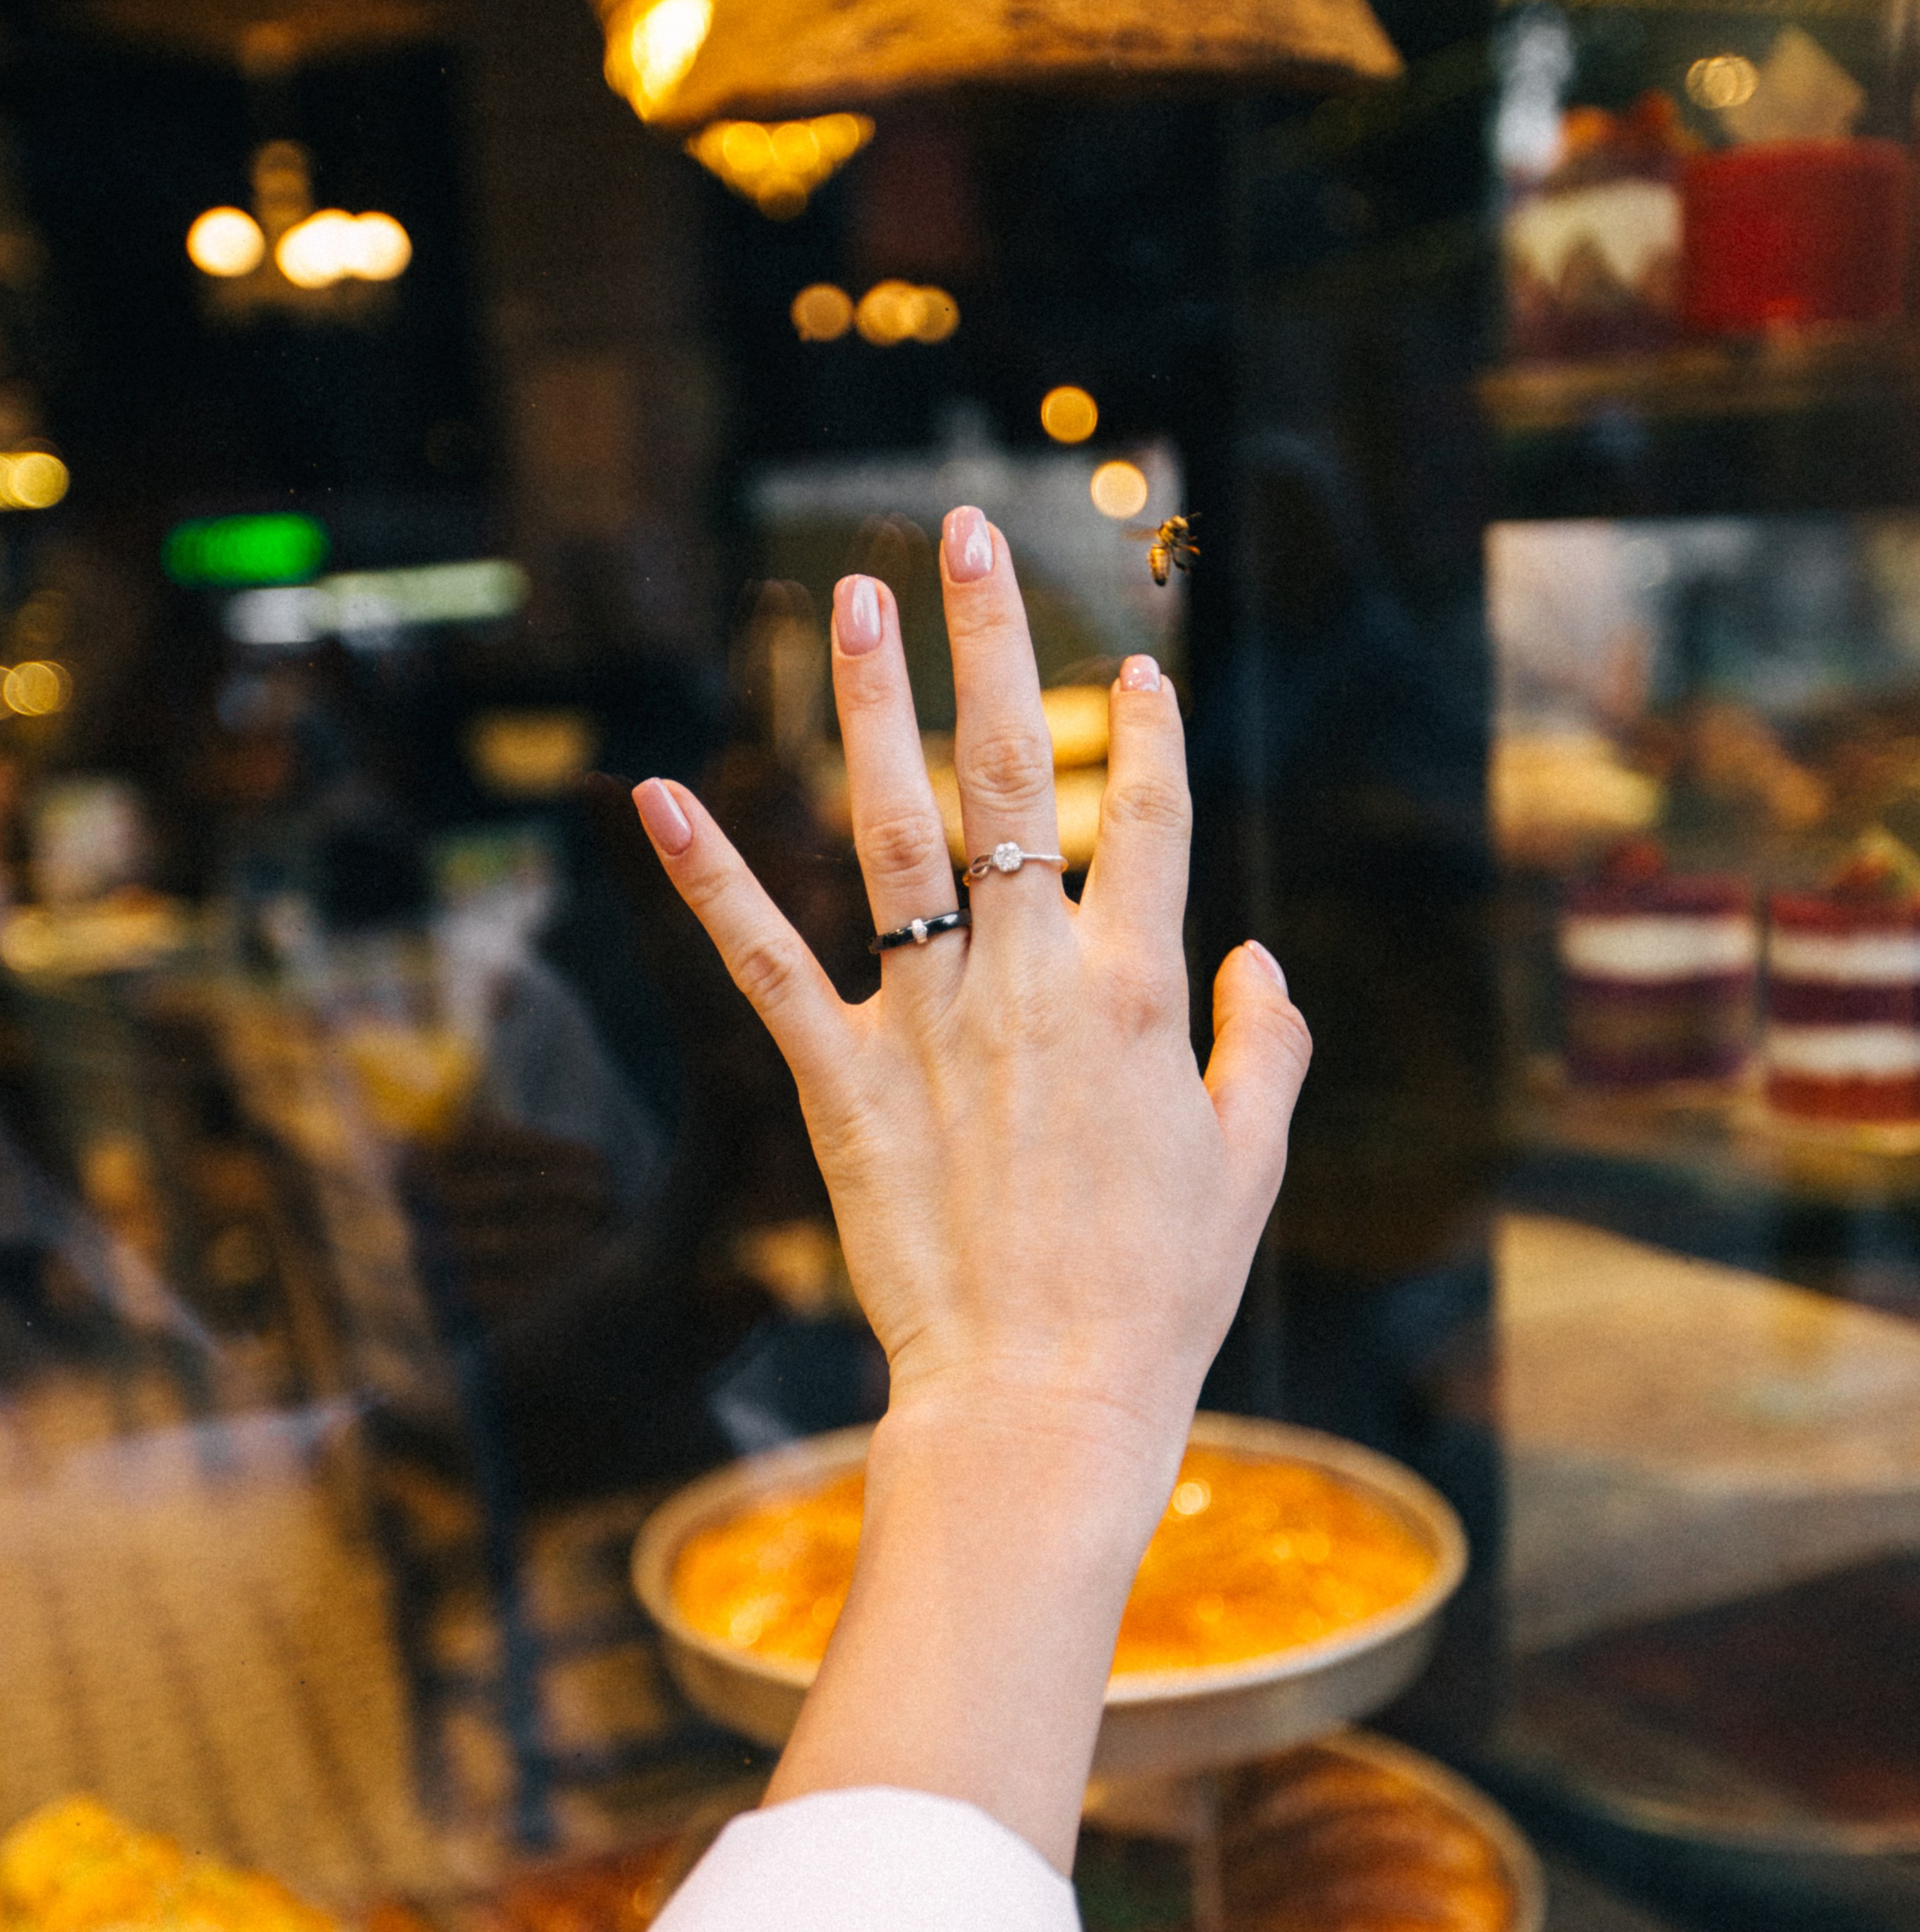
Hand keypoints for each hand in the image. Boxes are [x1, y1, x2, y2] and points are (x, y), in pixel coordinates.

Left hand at [633, 508, 1310, 1863]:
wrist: (1044, 1399)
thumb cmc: (1161, 1293)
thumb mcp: (1251, 1164)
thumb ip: (1268, 1046)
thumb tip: (1265, 957)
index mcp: (1140, 994)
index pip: (1149, 823)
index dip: (1145, 735)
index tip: (1132, 666)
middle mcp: (1032, 981)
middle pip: (1010, 777)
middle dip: (991, 642)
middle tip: (964, 531)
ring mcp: (928, 1023)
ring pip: (892, 831)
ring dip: (868, 702)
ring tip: (851, 595)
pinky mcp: (838, 1081)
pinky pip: (766, 959)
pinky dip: (711, 877)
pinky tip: (658, 792)